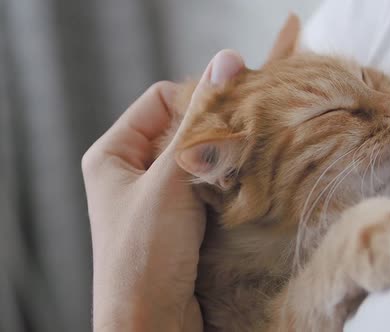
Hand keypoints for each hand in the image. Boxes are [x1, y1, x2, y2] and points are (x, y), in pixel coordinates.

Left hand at [82, 50, 244, 331]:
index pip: (163, 98)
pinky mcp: (184, 220)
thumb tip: (227, 61)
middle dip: (217, 129)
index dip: (198, 96)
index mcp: (113, 154)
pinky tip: (247, 187)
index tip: (237, 105)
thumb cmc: (143, 256)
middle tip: (251, 132)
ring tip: (251, 162)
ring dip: (227, 158)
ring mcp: (161, 197)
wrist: (152, 327)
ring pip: (202, 157)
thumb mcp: (168, 182)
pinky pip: (212, 185)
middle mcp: (135, 172)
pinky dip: (231, 183)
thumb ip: (199, 123)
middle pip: (184, 127)